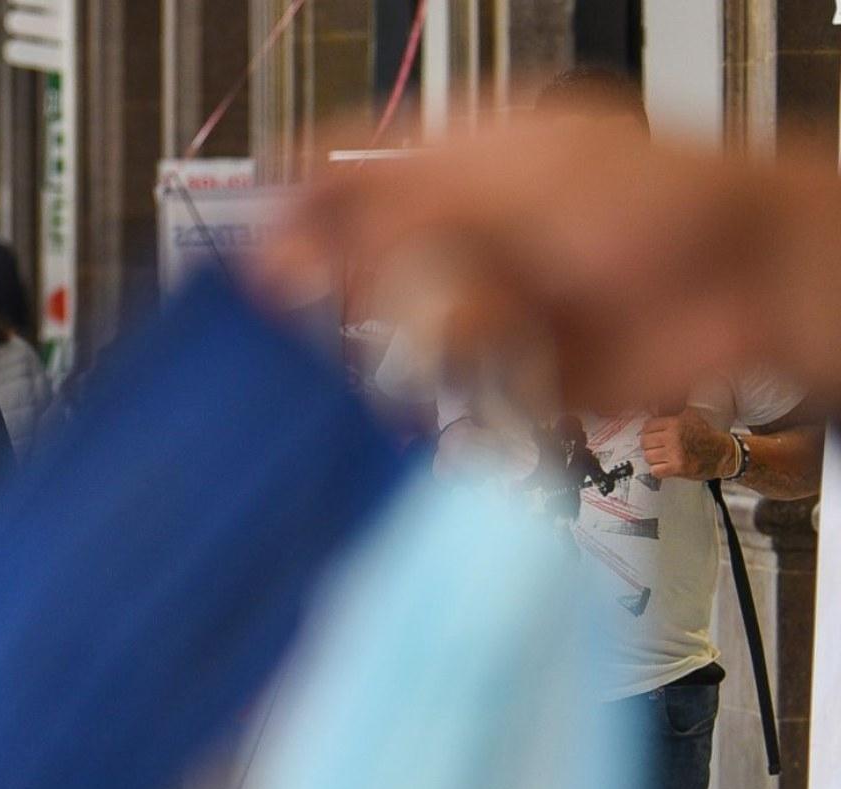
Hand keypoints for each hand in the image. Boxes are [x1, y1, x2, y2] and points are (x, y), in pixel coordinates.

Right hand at [258, 121, 840, 411]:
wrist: (754, 283)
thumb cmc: (661, 201)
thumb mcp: (503, 184)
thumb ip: (388, 215)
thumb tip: (283, 245)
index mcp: (450, 165)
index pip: (334, 178)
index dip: (285, 215)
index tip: (251, 263)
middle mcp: (458, 238)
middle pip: (350, 272)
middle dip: (344, 295)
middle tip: (347, 309)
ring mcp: (482, 309)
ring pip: (389, 345)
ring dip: (412, 348)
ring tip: (471, 334)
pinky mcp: (507, 379)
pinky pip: (440, 405)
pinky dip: (443, 406)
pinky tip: (473, 383)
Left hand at [641, 410, 737, 480]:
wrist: (725, 454)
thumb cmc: (708, 436)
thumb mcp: (692, 417)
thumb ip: (674, 413)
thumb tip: (655, 409)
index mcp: (676, 423)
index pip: (648, 426)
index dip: (648, 432)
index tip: (652, 437)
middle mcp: (674, 437)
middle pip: (645, 442)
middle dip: (649, 446)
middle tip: (656, 448)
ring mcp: (676, 453)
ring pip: (648, 456)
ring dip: (653, 459)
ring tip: (661, 458)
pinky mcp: (679, 467)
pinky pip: (655, 470)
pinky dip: (658, 470)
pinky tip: (665, 467)